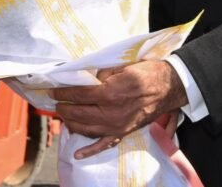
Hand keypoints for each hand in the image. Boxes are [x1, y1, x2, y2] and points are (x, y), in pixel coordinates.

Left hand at [52, 60, 186, 158]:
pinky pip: (104, 144)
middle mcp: (112, 113)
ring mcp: (118, 126)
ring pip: (87, 129)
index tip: (52, 91)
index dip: (63, 93)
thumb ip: (101, 74)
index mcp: (110, 93)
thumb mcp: (122, 67)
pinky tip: (78, 154)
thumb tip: (86, 80)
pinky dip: (90, 150)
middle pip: (79, 114)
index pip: (79, 95)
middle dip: (64, 108)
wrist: (169, 87)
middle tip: (56, 103)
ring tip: (63, 116)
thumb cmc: (147, 72)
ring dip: (71, 123)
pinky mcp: (124, 133)